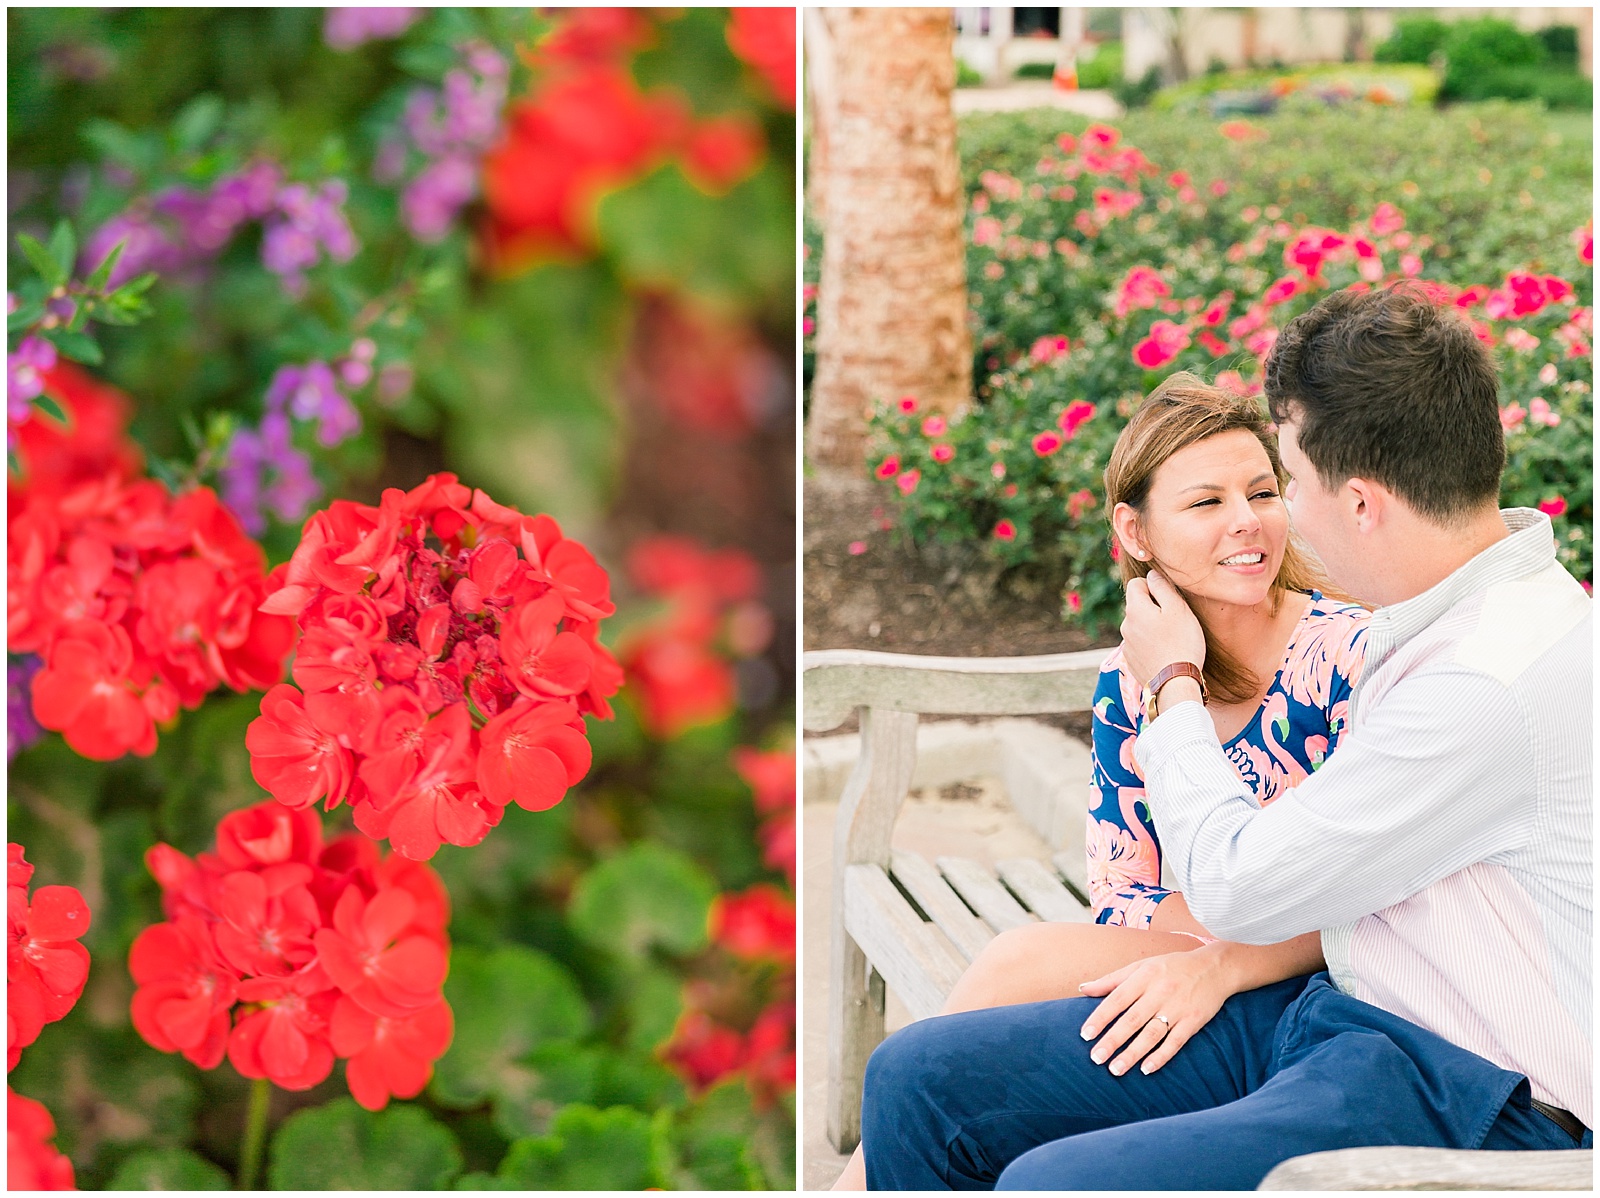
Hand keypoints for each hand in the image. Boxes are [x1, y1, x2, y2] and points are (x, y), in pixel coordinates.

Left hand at [1076, 946, 1233, 1076]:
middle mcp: (1159, 992)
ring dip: (1133, 1053)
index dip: (1100, 1018)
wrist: (1215, 967)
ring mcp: (1178, 1007)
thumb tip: (1082, 989)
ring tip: (1116, 1069)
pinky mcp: (1194, 1020)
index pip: (1117, 999)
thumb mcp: (1141, 966)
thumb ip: (1112, 979)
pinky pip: (1176, 1041)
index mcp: (1143, 977)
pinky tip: (1147, 1069)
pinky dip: (1161, 1056)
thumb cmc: (1172, 967)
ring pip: (1152, 1034)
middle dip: (1113, 1040)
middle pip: (1132, 1020)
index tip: (1085, 1035)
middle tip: (1096, 1058)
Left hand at [1119, 570, 1205, 690]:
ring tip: (1173, 638)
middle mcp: (1125, 625)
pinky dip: (1151, 643)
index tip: (1169, 598)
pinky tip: (1166, 652)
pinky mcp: (1132, 660)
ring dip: (1152, 626)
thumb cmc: (1181, 643)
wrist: (1175, 683)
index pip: (1135, 583)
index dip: (1153, 585)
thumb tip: (1152, 574)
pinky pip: (1140, 643)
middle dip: (1154, 607)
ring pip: (1139, 625)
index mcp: (1134, 609)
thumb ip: (1163, 587)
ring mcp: (1127, 645)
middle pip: (1137, 605)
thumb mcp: (1178, 609)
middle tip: (1175, 619)